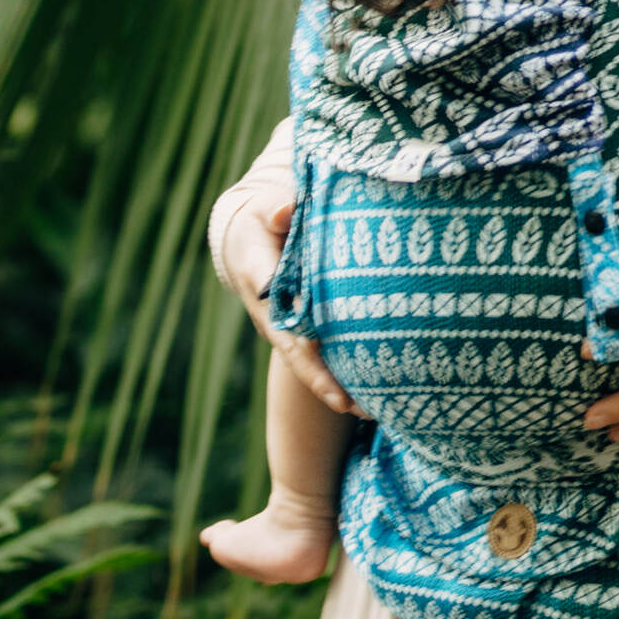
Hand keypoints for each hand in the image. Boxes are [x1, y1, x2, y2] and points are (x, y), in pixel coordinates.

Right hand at [216, 190, 360, 418]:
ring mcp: (285, 329)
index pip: (280, 315)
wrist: (247, 241)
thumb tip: (285, 212)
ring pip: (308, 363)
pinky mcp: (301, 332)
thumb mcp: (265, 209)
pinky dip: (341, 375)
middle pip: (296, 353)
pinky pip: (320, 356)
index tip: (316, 358)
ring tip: (370, 409)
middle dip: (322, 380)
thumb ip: (277, 208)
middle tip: (349, 404)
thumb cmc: (263, 221)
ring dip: (335, 387)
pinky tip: (371, 393)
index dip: (299, 340)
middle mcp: (272, 315)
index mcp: (261, 283)